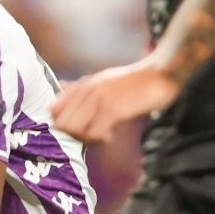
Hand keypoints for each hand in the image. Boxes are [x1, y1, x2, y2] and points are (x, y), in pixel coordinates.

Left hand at [50, 58, 178, 144]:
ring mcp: (99, 99)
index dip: (62, 124)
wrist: (161, 73)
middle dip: (72, 135)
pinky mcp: (113, 109)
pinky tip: (111, 137)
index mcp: (83, 85)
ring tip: (102, 137)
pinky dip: (100, 140)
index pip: (53, 110)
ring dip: (86, 139)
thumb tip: (62, 87)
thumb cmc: (135, 81)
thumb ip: (83, 86)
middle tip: (90, 138)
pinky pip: (94, 133)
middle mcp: (87, 91)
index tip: (77, 130)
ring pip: (74, 130)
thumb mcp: (104, 79)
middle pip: (61, 124)